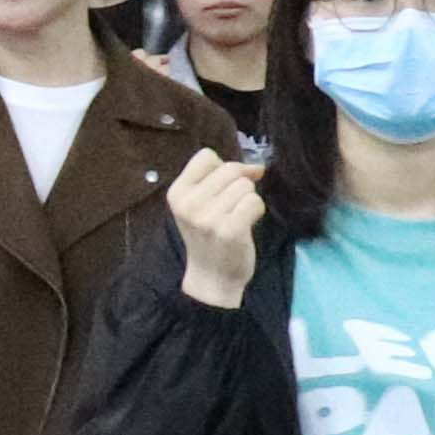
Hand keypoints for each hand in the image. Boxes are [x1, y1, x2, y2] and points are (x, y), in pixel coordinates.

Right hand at [166, 148, 267, 307]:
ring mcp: (208, 217)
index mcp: (177, 193)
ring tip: (237, 217)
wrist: (212, 278)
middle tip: (232, 207)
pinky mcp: (229, 230)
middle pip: (230, 170)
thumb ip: (216, 180)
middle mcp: (189, 203)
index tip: (226, 185)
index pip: (206, 156)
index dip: (223, 167)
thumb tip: (257, 167)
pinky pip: (254, 202)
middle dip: (239, 184)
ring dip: (248, 200)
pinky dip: (257, 211)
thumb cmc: (207, 237)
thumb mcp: (197, 206)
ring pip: (245, 186)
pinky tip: (246, 224)